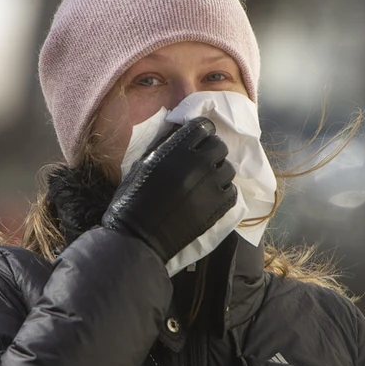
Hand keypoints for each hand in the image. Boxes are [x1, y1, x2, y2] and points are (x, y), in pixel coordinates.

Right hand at [101, 117, 236, 262]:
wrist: (139, 238)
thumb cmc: (132, 201)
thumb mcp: (142, 165)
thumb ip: (164, 148)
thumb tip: (179, 136)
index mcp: (176, 150)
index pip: (203, 127)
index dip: (201, 132)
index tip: (197, 141)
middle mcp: (197, 164)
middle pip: (219, 146)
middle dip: (211, 151)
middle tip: (202, 163)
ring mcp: (210, 186)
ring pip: (228, 168)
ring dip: (218, 173)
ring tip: (206, 183)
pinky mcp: (218, 207)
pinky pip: (231, 191)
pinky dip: (223, 192)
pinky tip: (210, 197)